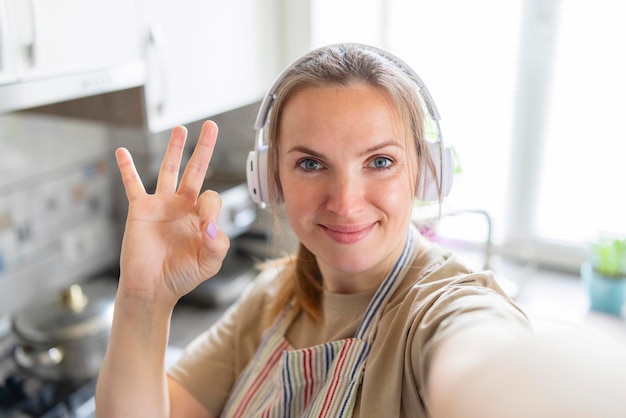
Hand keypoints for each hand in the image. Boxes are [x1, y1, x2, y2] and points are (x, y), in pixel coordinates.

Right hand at [114, 121, 229, 306]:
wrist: (152, 288)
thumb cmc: (182, 276)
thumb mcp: (209, 263)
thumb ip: (217, 244)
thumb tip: (209, 224)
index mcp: (202, 217)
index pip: (212, 197)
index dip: (211, 207)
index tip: (204, 226)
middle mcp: (183, 206)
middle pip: (196, 170)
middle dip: (204, 148)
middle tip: (212, 125)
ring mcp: (161, 205)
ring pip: (168, 170)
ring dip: (174, 149)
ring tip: (180, 128)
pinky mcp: (140, 209)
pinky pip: (133, 184)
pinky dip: (127, 168)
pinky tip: (122, 151)